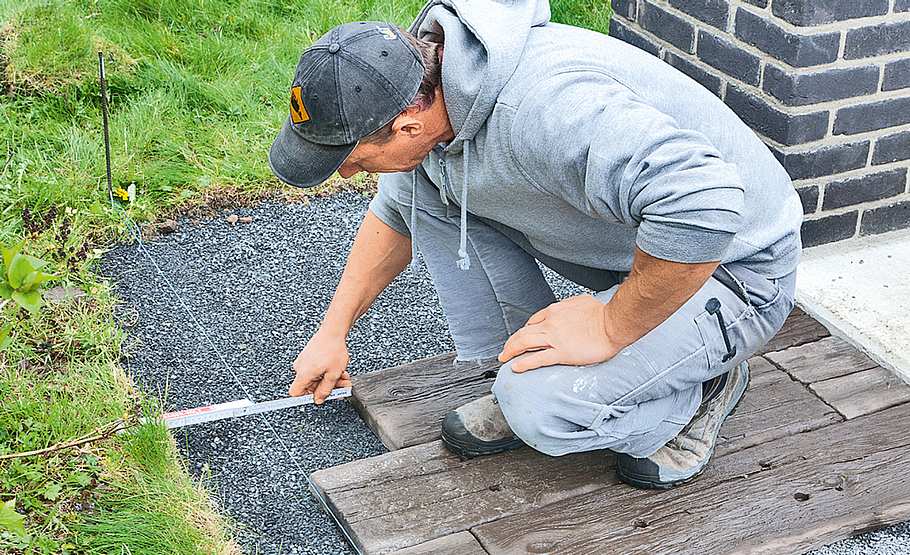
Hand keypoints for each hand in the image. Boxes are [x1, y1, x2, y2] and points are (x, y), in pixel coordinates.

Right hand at [289, 329, 352, 403]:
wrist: (333, 331)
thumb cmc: (333, 349)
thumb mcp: (333, 374)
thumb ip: (326, 390)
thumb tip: (318, 400)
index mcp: (303, 374)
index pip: (295, 393)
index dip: (306, 398)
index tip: (318, 398)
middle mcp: (300, 368)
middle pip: (310, 386)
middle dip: (328, 387)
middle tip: (342, 386)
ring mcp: (304, 362)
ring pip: (317, 378)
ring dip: (331, 380)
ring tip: (344, 376)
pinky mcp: (308, 357)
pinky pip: (317, 370)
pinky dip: (328, 372)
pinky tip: (339, 370)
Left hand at [498, 294, 621, 372]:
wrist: (613, 324)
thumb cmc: (602, 314)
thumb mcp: (581, 301)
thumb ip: (569, 306)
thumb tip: (567, 308)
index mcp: (555, 311)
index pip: (533, 321)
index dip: (524, 331)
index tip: (521, 337)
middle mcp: (550, 324)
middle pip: (523, 333)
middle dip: (511, 342)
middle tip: (505, 350)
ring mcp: (554, 339)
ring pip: (525, 344)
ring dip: (511, 351)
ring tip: (505, 358)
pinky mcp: (562, 353)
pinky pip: (538, 359)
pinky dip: (524, 363)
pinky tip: (516, 367)